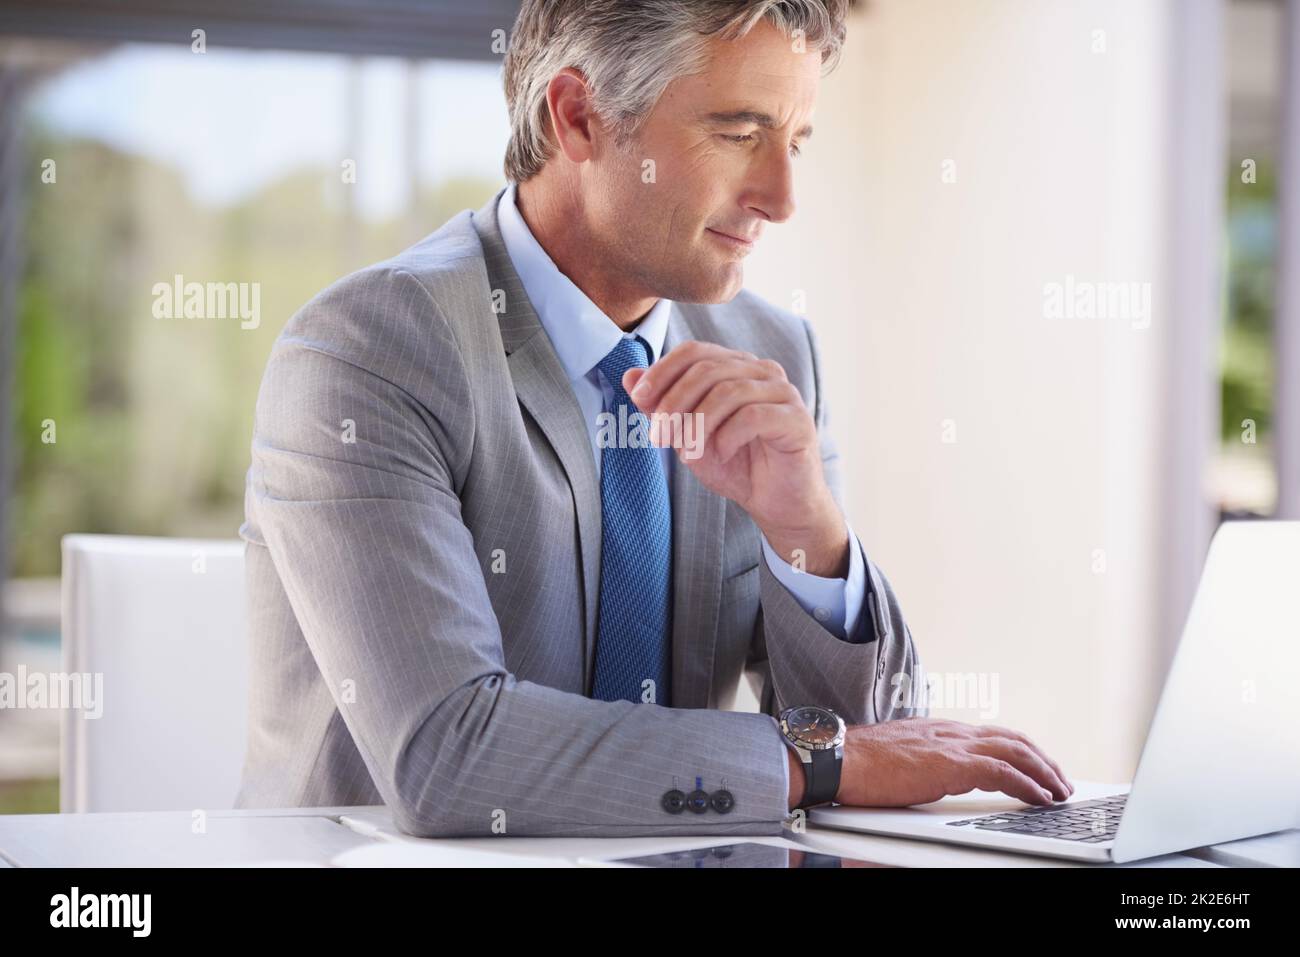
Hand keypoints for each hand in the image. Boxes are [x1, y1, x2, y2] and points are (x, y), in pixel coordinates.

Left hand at [624, 340, 848, 576]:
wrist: (775, 503)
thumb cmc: (735, 465)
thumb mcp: (687, 436)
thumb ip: (662, 406)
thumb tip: (630, 377)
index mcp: (736, 366)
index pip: (694, 352)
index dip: (662, 372)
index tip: (639, 400)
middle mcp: (762, 371)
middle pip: (708, 369)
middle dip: (674, 403)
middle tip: (658, 437)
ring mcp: (783, 393)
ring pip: (728, 392)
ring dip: (697, 425)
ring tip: (687, 454)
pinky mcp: (797, 419)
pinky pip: (752, 416)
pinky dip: (727, 437)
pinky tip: (721, 455)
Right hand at [834, 717, 1074, 807]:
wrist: (838, 758)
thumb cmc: (857, 762)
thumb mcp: (898, 756)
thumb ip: (920, 760)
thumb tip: (927, 775)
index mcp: (939, 730)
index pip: (991, 735)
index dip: (1019, 750)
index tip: (1035, 767)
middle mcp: (951, 732)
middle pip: (1012, 739)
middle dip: (1042, 759)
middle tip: (1059, 780)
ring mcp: (953, 746)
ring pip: (1016, 751)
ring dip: (1044, 772)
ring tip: (1060, 790)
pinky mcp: (952, 765)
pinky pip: (1004, 773)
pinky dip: (1028, 785)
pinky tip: (1040, 797)